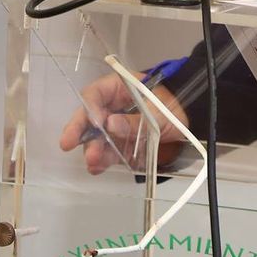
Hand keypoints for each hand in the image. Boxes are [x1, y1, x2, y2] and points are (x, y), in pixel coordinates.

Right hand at [58, 70, 190, 175]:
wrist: (188, 119)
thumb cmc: (171, 104)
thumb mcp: (157, 111)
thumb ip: (134, 119)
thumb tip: (110, 124)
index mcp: (117, 88)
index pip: (95, 94)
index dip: (90, 108)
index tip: (93, 123)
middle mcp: (111, 107)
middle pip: (88, 117)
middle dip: (79, 130)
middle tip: (67, 143)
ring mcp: (114, 127)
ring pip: (96, 138)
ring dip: (92, 149)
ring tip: (92, 161)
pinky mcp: (121, 144)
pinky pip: (108, 152)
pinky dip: (103, 160)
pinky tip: (97, 168)